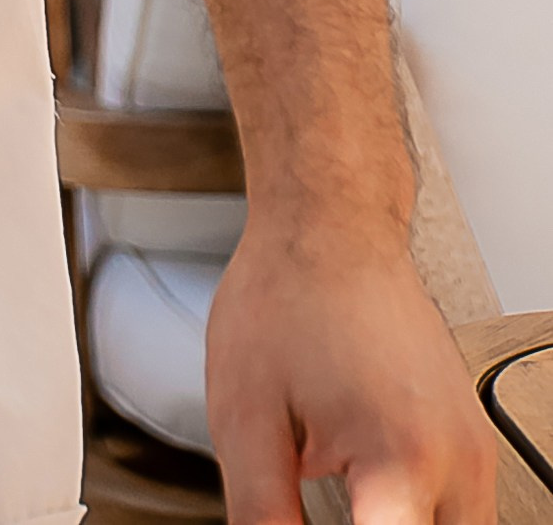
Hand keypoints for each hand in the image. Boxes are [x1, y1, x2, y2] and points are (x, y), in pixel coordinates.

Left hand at [207, 223, 495, 521]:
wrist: (330, 224)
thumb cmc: (287, 295)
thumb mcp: (244, 418)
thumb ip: (261, 514)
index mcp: (402, 460)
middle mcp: (457, 461)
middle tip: (323, 512)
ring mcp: (474, 450)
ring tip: (346, 505)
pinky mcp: (472, 439)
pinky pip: (462, 513)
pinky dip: (418, 519)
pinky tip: (369, 505)